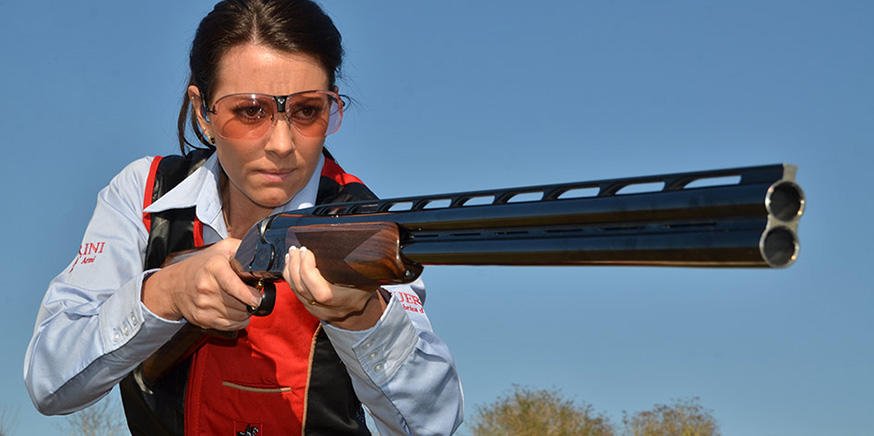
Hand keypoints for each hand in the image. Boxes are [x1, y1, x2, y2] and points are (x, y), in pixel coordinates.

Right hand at [141, 238, 261, 330]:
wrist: (174, 284)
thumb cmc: (203, 265)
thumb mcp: (223, 248)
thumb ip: (243, 247)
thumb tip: (262, 253)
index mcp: (214, 267)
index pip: (234, 285)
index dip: (249, 295)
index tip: (257, 298)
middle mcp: (207, 287)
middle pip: (240, 304)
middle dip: (250, 302)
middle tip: (251, 295)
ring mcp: (203, 305)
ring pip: (237, 316)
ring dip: (245, 312)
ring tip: (241, 302)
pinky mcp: (202, 319)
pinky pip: (230, 326)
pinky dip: (237, 321)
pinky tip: (235, 311)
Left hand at [283, 246, 386, 329]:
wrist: (358, 314)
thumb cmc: (363, 292)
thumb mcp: (369, 279)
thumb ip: (363, 265)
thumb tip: (358, 243)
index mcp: (346, 301)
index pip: (321, 292)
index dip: (309, 271)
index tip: (307, 252)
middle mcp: (329, 309)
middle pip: (304, 290)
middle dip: (297, 266)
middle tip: (297, 249)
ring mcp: (317, 310)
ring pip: (296, 291)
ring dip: (291, 270)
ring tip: (292, 253)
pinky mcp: (308, 307)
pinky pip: (295, 292)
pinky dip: (290, 276)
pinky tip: (290, 264)